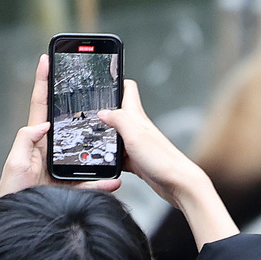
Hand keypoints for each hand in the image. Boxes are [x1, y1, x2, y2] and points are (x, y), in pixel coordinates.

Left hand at [0, 55, 121, 197]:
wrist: (19, 219)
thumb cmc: (13, 191)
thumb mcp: (16, 162)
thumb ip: (27, 140)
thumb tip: (44, 125)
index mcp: (36, 140)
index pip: (41, 106)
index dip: (43, 82)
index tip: (47, 60)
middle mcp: (52, 149)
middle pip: (69, 120)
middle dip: (80, 101)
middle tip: (89, 82)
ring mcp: (64, 166)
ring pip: (88, 150)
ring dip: (102, 144)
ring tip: (115, 130)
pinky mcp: (74, 185)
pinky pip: (94, 182)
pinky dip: (104, 183)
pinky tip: (114, 182)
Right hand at [97, 81, 237, 246]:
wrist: (179, 185)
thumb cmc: (163, 160)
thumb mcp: (136, 134)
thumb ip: (119, 120)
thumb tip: (102, 111)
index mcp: (137, 117)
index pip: (127, 89)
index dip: (115, 80)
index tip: (102, 73)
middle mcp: (138, 128)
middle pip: (116, 112)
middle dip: (100, 109)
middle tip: (81, 108)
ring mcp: (136, 145)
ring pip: (113, 135)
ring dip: (101, 134)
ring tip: (84, 134)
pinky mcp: (136, 161)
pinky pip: (117, 155)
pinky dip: (108, 156)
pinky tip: (100, 161)